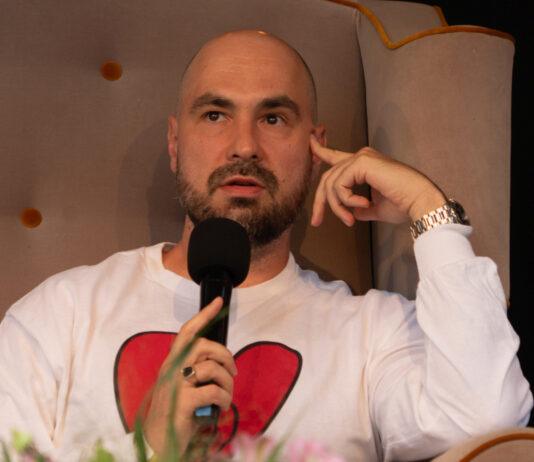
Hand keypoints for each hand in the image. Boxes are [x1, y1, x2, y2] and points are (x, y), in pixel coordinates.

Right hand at [143, 297, 236, 454]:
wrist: (155, 443)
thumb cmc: (173, 414)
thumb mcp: (182, 387)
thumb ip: (195, 372)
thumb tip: (220, 362)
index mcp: (171, 364)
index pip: (187, 332)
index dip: (203, 315)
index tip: (218, 301)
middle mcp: (170, 370)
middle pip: (203, 346)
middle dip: (225, 355)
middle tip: (233, 372)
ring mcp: (175, 385)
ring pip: (212, 368)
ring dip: (227, 383)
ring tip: (226, 396)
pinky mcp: (183, 402)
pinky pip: (214, 391)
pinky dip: (224, 399)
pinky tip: (221, 408)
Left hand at [309, 135, 445, 226]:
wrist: (420, 202)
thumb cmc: (404, 204)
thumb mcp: (376, 208)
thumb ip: (361, 208)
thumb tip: (352, 213)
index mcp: (365, 164)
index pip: (336, 157)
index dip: (321, 151)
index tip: (310, 143)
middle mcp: (362, 156)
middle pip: (328, 177)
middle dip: (319, 201)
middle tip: (316, 222)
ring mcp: (362, 157)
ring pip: (331, 184)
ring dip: (337, 207)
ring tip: (350, 220)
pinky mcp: (362, 163)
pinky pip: (339, 185)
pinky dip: (346, 200)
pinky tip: (363, 205)